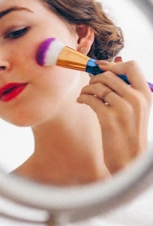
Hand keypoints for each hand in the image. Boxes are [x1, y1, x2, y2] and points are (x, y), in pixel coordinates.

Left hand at [77, 59, 151, 173]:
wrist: (130, 160)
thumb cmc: (130, 134)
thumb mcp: (137, 110)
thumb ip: (128, 90)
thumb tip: (112, 65)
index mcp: (145, 95)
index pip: (132, 66)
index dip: (113, 65)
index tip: (101, 68)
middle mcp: (136, 100)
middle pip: (109, 75)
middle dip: (95, 78)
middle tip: (90, 86)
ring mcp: (123, 109)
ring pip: (98, 86)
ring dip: (87, 88)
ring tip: (84, 94)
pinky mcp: (109, 120)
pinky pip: (90, 99)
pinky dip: (82, 97)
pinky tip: (81, 101)